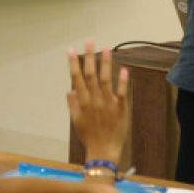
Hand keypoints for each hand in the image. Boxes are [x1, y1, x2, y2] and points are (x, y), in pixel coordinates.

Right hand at [66, 41, 127, 163]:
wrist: (103, 151)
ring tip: (106, 49)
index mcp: (83, 102)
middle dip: (89, 57)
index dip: (73, 63)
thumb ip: (73, 105)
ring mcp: (108, 104)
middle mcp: (94, 100)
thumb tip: (70, 89)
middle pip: (90, 75)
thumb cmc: (89, 136)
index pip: (77, 78)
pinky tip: (124, 69)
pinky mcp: (120, 109)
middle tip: (89, 41)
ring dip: (105, 64)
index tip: (71, 50)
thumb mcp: (76, 121)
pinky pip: (122, 93)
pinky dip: (122, 82)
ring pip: (105, 80)